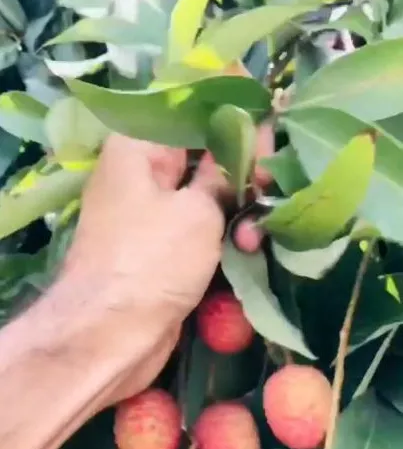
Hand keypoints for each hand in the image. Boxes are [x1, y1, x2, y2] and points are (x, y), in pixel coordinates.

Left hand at [61, 125, 272, 405]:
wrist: (111, 336)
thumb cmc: (151, 261)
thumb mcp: (198, 210)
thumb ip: (227, 172)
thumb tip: (247, 134)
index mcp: (138, 147)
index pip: (194, 112)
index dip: (237, 115)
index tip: (275, 119)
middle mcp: (142, 175)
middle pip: (205, 156)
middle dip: (245, 169)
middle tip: (276, 181)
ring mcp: (153, 215)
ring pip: (210, 198)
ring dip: (240, 212)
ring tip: (258, 235)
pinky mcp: (165, 251)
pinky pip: (203, 230)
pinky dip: (226, 238)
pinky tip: (250, 250)